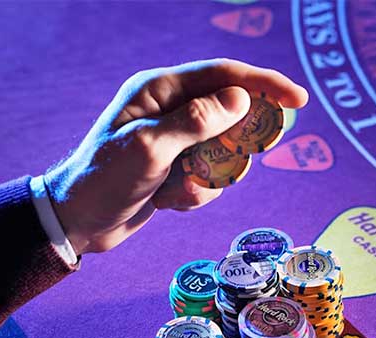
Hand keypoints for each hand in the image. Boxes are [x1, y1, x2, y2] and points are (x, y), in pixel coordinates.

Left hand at [45, 59, 308, 254]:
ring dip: (212, 178)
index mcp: (160, 89)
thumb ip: (194, 122)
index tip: (298, 100)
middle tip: (239, 162)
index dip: (264, 84)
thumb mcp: (149, 149)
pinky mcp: (177, 167)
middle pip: (231, 113)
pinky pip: (211, 177)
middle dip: (239, 143)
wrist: (77, 223)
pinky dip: (197, 194)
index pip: (224, 75)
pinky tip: (168, 203)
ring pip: (225, 152)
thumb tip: (239, 99)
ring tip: (180, 190)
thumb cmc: (102, 180)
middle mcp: (170, 108)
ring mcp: (175, 139)